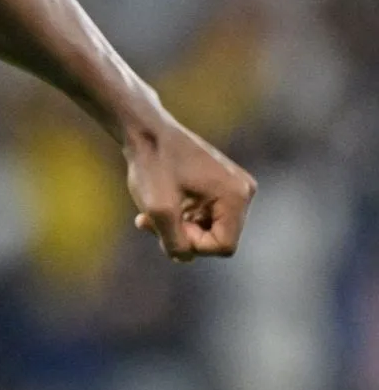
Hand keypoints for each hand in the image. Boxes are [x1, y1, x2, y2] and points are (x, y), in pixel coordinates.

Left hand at [124, 120, 254, 261]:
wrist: (145, 131)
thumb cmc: (152, 164)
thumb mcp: (158, 210)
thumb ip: (174, 243)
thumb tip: (183, 258)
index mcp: (237, 196)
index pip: (223, 246)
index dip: (193, 246)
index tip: (166, 229)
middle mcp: (244, 192)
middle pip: (217, 238)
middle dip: (183, 236)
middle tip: (150, 222)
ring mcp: (234, 187)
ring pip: (208, 228)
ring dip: (177, 227)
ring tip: (147, 216)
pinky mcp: (220, 184)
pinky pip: (204, 215)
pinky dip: (180, 216)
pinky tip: (155, 207)